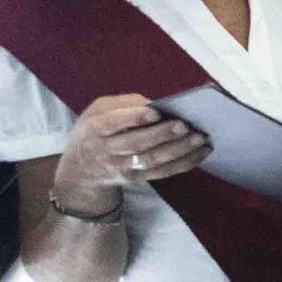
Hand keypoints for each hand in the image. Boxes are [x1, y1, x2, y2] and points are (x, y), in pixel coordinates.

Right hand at [56, 94, 208, 196]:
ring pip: (152, 160)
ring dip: (179, 150)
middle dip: (162, 135)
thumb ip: (123, 104)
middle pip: (136, 144)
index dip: (134, 118)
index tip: (156, 113)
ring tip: (200, 138)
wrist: (80, 170)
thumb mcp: (98, 110)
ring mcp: (122, 168)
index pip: (113, 123)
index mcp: (95, 128)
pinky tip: (202, 152)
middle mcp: (107, 151)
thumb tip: (154, 103)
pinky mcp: (137, 178)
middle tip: (185, 125)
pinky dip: (184, 163)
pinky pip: (163, 172)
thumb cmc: (95, 130)